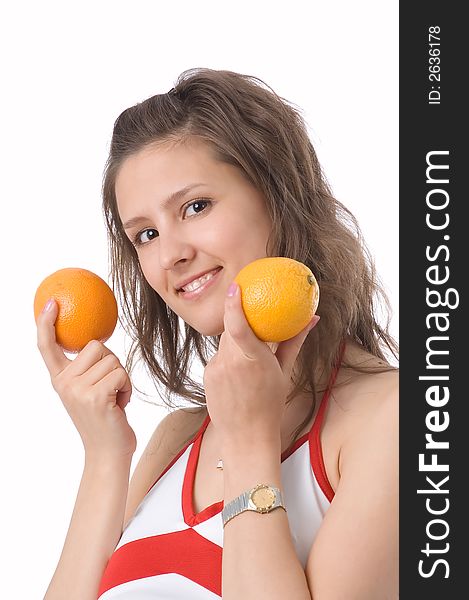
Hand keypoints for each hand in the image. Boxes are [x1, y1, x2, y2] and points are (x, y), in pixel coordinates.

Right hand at [36, 299, 136, 459]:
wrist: (107, 454)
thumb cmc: (104, 420)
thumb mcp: (88, 392)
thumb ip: (87, 370)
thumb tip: (99, 343)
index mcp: (60, 380)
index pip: (48, 347)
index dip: (46, 323)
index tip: (51, 303)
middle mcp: (63, 383)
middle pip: (97, 346)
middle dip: (111, 363)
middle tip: (109, 389)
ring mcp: (77, 390)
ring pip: (112, 359)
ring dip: (122, 378)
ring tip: (114, 399)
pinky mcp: (95, 396)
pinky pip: (121, 373)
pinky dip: (127, 387)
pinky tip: (120, 405)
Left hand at [203, 283, 318, 448]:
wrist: (245, 438)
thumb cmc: (270, 405)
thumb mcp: (285, 372)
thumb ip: (294, 342)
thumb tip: (313, 318)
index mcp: (252, 361)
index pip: (238, 327)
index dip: (234, 304)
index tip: (235, 286)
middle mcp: (230, 363)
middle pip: (231, 328)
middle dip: (240, 318)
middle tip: (251, 307)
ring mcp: (215, 369)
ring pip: (225, 342)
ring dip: (237, 340)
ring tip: (250, 352)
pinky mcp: (207, 374)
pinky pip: (219, 356)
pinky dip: (230, 356)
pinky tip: (239, 374)